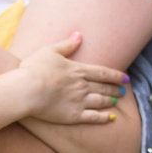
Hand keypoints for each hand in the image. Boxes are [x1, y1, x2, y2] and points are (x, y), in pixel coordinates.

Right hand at [15, 32, 129, 124]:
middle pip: (104, 87)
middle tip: (122, 90)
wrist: (26, 89)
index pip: (102, 72)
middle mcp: (82, 85)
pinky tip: (110, 118)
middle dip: (114, 88)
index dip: (115, 75)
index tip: (125, 77)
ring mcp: (79, 101)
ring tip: (116, 101)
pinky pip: (93, 117)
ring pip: (101, 101)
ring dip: (111, 101)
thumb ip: (66, 45)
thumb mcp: (50, 51)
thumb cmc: (34, 69)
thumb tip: (79, 35)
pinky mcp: (73, 115)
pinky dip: (104, 117)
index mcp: (78, 70)